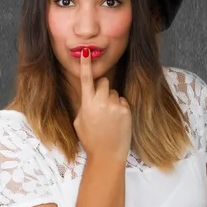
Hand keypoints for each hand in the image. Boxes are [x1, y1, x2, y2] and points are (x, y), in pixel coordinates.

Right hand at [73, 46, 131, 163]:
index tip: (85, 52)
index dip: (86, 65)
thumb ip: (84, 106)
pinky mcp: (126, 109)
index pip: (86, 79)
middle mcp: (101, 101)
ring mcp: (115, 105)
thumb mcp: (79, 122)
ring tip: (109, 118)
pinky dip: (120, 108)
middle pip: (103, 82)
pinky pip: (122, 101)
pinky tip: (117, 121)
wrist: (108, 155)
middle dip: (102, 89)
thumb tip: (89, 97)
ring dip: (111, 100)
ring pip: (113, 92)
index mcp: (87, 104)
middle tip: (100, 104)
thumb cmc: (91, 140)